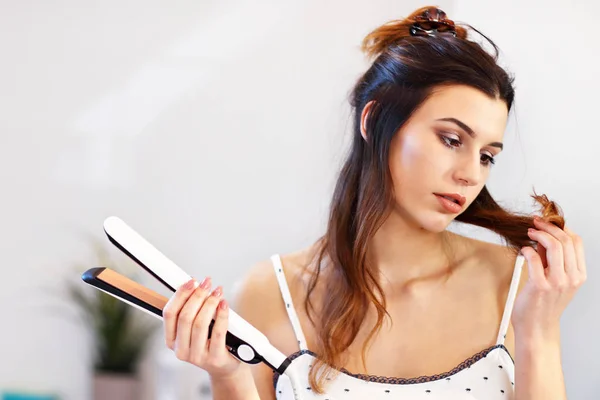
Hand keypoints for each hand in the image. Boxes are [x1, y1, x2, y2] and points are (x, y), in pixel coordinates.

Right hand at [163, 276, 241, 378]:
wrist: (225, 367)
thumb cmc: (210, 342)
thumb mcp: (195, 327)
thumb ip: (191, 309)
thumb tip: (194, 284)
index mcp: (171, 340)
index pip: (169, 314)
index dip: (180, 295)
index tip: (191, 281)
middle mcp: (181, 350)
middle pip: (185, 317)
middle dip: (197, 296)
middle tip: (207, 283)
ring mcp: (197, 356)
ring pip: (199, 323)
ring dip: (209, 303)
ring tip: (217, 292)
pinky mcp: (214, 358)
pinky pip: (217, 332)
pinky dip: (222, 315)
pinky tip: (224, 304)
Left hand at [512, 217, 586, 339]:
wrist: (537, 328)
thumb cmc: (544, 304)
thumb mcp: (555, 279)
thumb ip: (551, 258)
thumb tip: (545, 237)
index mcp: (578, 275)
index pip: (576, 242)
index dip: (561, 228)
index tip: (548, 222)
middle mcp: (571, 278)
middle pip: (566, 241)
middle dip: (549, 227)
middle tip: (536, 223)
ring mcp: (557, 282)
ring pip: (554, 246)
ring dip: (540, 234)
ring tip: (530, 233)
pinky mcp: (540, 286)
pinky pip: (534, 258)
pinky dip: (527, 250)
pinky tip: (523, 250)